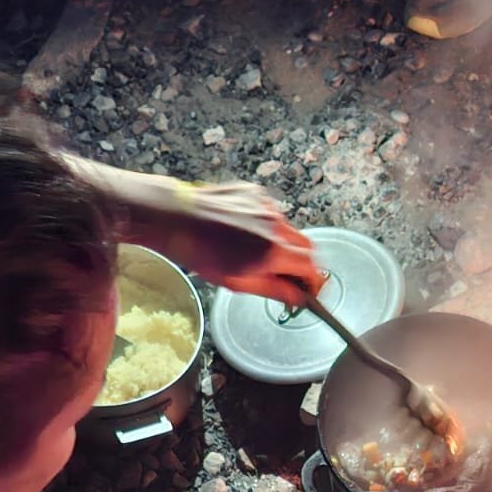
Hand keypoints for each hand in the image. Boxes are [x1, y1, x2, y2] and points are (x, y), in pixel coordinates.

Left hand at [160, 182, 323, 303]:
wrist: (177, 218)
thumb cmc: (200, 253)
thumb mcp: (237, 282)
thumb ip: (273, 289)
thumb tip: (297, 297)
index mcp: (271, 252)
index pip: (311, 267)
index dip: (315, 281)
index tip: (311, 289)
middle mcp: (275, 226)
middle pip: (306, 247)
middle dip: (303, 263)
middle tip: (290, 275)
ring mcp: (267, 207)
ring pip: (288, 230)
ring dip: (280, 244)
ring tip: (252, 251)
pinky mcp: (256, 193)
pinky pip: (272, 214)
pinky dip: (265, 226)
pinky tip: (242, 231)